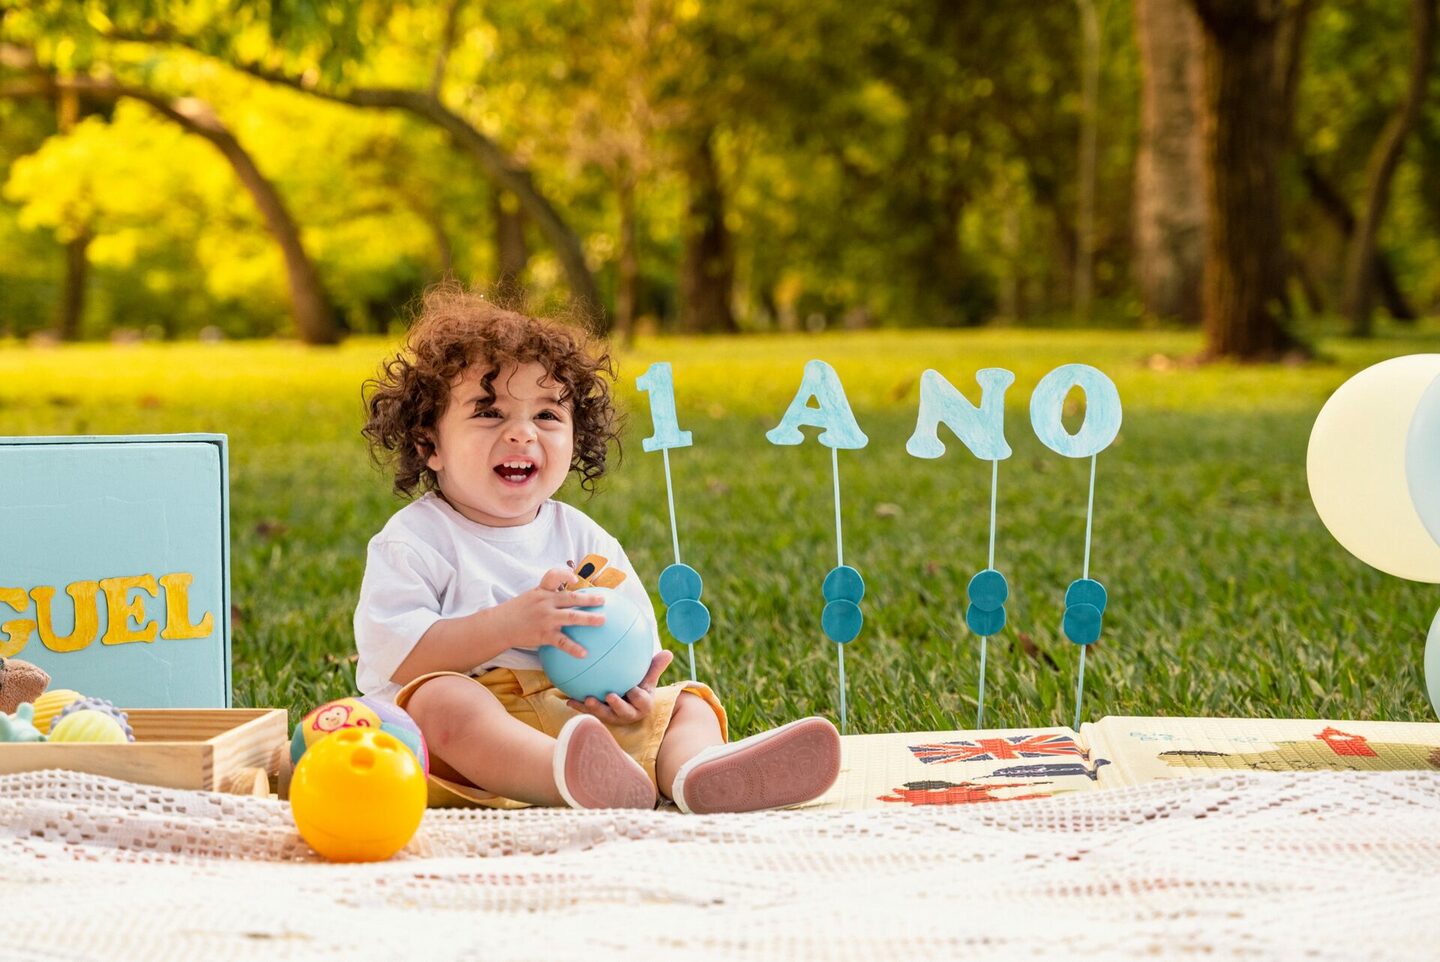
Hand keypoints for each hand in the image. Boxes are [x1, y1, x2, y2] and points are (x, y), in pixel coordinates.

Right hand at [483, 567, 607, 657]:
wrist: (499, 626)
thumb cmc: (517, 611)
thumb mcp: (531, 597)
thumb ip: (547, 595)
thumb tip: (567, 598)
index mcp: (542, 591)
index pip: (553, 576)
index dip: (565, 574)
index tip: (576, 578)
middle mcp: (545, 602)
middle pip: (570, 598)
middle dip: (589, 599)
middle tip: (603, 600)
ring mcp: (545, 618)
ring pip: (571, 617)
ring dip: (588, 619)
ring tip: (603, 621)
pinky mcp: (543, 634)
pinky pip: (561, 641)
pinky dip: (573, 648)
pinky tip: (584, 653)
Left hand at [566, 649, 673, 724]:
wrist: (629, 700)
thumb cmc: (640, 685)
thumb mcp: (648, 677)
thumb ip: (656, 666)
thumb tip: (669, 652)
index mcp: (643, 705)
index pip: (641, 701)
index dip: (638, 697)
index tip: (633, 688)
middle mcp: (628, 714)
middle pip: (623, 712)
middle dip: (617, 706)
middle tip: (610, 696)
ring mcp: (613, 717)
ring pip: (604, 714)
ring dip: (595, 708)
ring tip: (587, 699)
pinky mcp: (600, 717)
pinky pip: (588, 712)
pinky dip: (579, 706)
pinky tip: (568, 699)